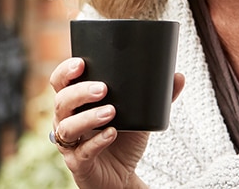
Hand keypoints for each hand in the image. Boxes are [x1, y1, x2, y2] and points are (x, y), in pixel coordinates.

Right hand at [50, 57, 184, 188]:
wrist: (121, 176)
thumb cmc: (122, 141)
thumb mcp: (139, 117)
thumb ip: (156, 98)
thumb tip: (178, 77)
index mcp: (75, 104)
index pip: (60, 83)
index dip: (65, 72)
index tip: (81, 63)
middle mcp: (66, 121)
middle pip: (61, 101)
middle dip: (80, 92)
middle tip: (103, 88)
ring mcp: (70, 143)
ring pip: (67, 127)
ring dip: (88, 117)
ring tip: (111, 111)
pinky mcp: (78, 163)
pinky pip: (83, 152)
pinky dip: (98, 141)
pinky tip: (112, 133)